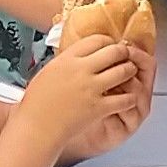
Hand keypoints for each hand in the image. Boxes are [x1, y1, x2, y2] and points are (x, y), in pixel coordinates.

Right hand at [25, 31, 142, 155]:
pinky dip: (130, 98)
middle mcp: (81, 70)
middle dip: (124, 53)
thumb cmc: (36, 104)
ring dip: (130, 71)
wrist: (36, 127)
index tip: (111, 46)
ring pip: (123, 72)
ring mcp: (91, 88)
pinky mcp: (98, 108)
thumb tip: (77, 57)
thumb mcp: (47, 72)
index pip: (96, 40)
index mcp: (67, 59)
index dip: (108, 41)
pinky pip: (124, 99)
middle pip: (114, 51)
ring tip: (131, 74)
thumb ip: (65, 62)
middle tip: (127, 57)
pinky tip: (128, 99)